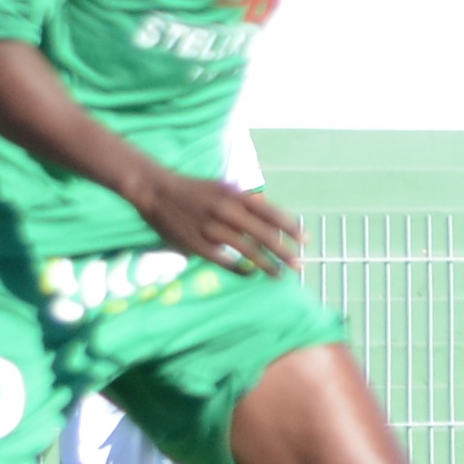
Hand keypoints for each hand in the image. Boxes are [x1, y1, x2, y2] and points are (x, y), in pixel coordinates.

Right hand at [139, 172, 303, 276]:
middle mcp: (226, 210)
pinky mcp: (198, 244)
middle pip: (263, 234)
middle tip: (300, 264)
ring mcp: (212, 228)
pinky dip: (240, 269)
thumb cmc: (196, 191)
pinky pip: (225, 261)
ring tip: (280, 274)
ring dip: (267, 265)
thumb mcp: (224, 188)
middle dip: (284, 251)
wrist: (158, 191)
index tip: (305, 239)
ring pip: (247, 250)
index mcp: (235, 194)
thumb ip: (245, 203)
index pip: (270, 212)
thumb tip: (270, 219)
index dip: (290, 227)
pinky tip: (250, 274)